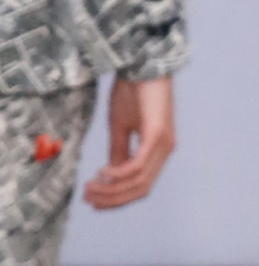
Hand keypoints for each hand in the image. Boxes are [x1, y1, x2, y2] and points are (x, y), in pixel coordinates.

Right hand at [83, 75, 175, 208]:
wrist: (142, 63)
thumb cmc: (133, 91)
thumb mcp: (120, 126)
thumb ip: (118, 152)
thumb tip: (111, 175)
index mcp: (158, 151)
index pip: (141, 185)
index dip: (118, 198)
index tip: (94, 202)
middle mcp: (165, 151)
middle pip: (140, 189)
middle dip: (113, 198)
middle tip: (88, 199)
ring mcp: (164, 145)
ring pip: (139, 182)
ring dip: (112, 189)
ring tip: (90, 188)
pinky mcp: (158, 135)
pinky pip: (138, 165)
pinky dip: (120, 174)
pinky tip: (102, 172)